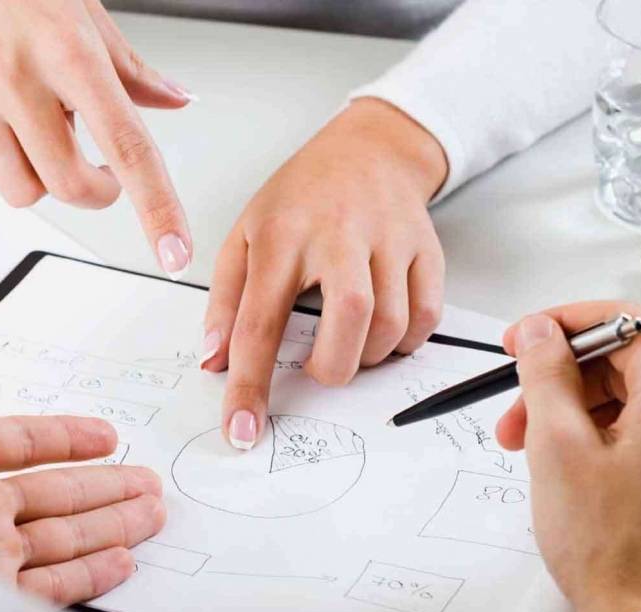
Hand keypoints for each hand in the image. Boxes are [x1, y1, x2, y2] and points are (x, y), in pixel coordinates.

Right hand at [0, 0, 194, 277]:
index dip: (156, 207)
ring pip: (21, 188)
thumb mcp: (85, 10)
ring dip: (43, 175)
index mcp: (69, 52)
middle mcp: (16, 76)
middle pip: (69, 185)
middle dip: (95, 192)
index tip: (173, 252)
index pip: (126, 147)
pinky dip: (0, 139)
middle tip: (100, 172)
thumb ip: (130, 68)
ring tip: (42, 126)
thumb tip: (176, 101)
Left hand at [0, 242, 165, 604]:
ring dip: (111, 524)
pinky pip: (51, 583)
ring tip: (151, 514)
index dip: (68, 437)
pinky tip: (121, 559)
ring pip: (64, 535)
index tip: (105, 435)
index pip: (24, 443)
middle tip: (146, 481)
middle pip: (56, 491)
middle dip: (106, 485)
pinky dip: (91, 572)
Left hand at [202, 98, 447, 448]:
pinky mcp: (427, 247)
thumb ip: (226, 302)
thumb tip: (214, 362)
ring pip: (392, 324)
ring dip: (367, 356)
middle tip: (318, 366)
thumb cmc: (300, 198)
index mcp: (281, 235)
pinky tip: (381, 329)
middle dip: (332, 366)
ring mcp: (389, 238)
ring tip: (347, 342)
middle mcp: (338, 233)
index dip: (249, 387)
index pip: (260, 324)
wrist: (368, 149)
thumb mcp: (245, 236)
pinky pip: (426, 316)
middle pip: (348, 318)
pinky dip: (404, 340)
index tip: (242, 432)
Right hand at [497, 302, 640, 611]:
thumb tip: (542, 335)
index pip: (617, 319)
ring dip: (587, 416)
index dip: (558, 326)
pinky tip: (586, 474)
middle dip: (564, 385)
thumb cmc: (620, 552)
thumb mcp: (556, 447)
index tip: (525, 342)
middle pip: (629, 363)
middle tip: (519, 418)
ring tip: (545, 457)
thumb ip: (545, 374)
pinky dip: (622, 440)